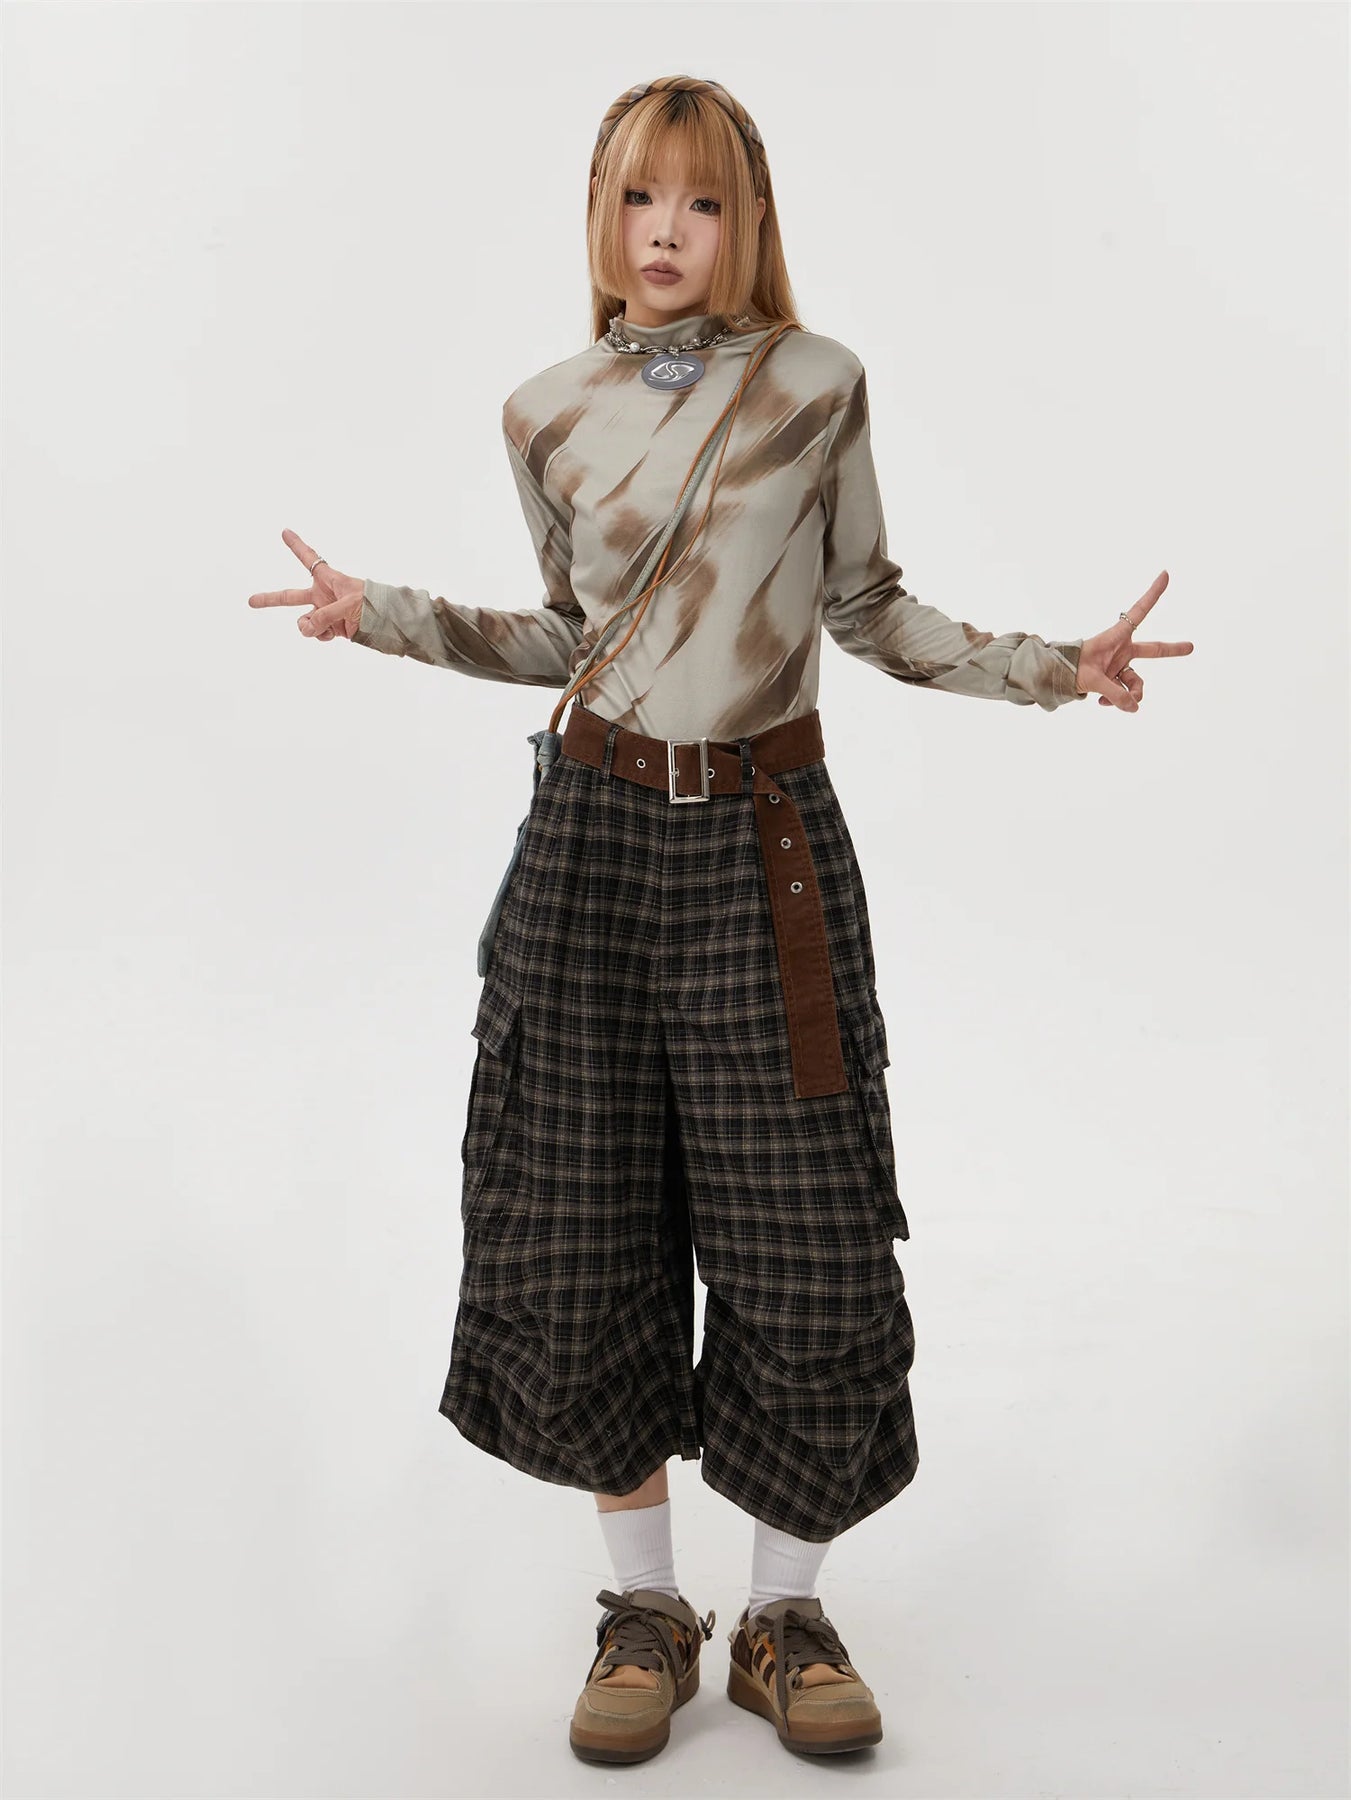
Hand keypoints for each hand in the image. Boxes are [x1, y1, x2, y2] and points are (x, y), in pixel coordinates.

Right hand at [247, 529, 364, 640]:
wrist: (386, 623)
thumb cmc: (371, 604)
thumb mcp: (348, 605)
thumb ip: (324, 616)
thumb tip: (307, 628)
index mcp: (327, 579)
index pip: (308, 558)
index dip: (296, 545)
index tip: (285, 531)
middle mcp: (322, 595)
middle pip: (290, 597)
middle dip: (270, 599)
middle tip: (251, 601)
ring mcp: (324, 612)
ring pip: (303, 622)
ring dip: (309, 627)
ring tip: (325, 627)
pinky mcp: (329, 628)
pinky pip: (314, 633)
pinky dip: (321, 635)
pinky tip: (333, 633)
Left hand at [1073, 570, 1192, 710]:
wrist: (1057, 677)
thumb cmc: (1071, 668)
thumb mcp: (1092, 679)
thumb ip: (1114, 693)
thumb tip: (1134, 708)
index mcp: (1116, 637)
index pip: (1139, 611)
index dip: (1153, 593)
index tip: (1165, 573)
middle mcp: (1122, 649)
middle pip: (1153, 650)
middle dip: (1172, 650)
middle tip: (1191, 647)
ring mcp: (1120, 665)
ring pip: (1137, 684)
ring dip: (1129, 695)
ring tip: (1107, 700)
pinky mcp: (1116, 679)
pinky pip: (1125, 695)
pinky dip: (1117, 701)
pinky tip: (1100, 702)